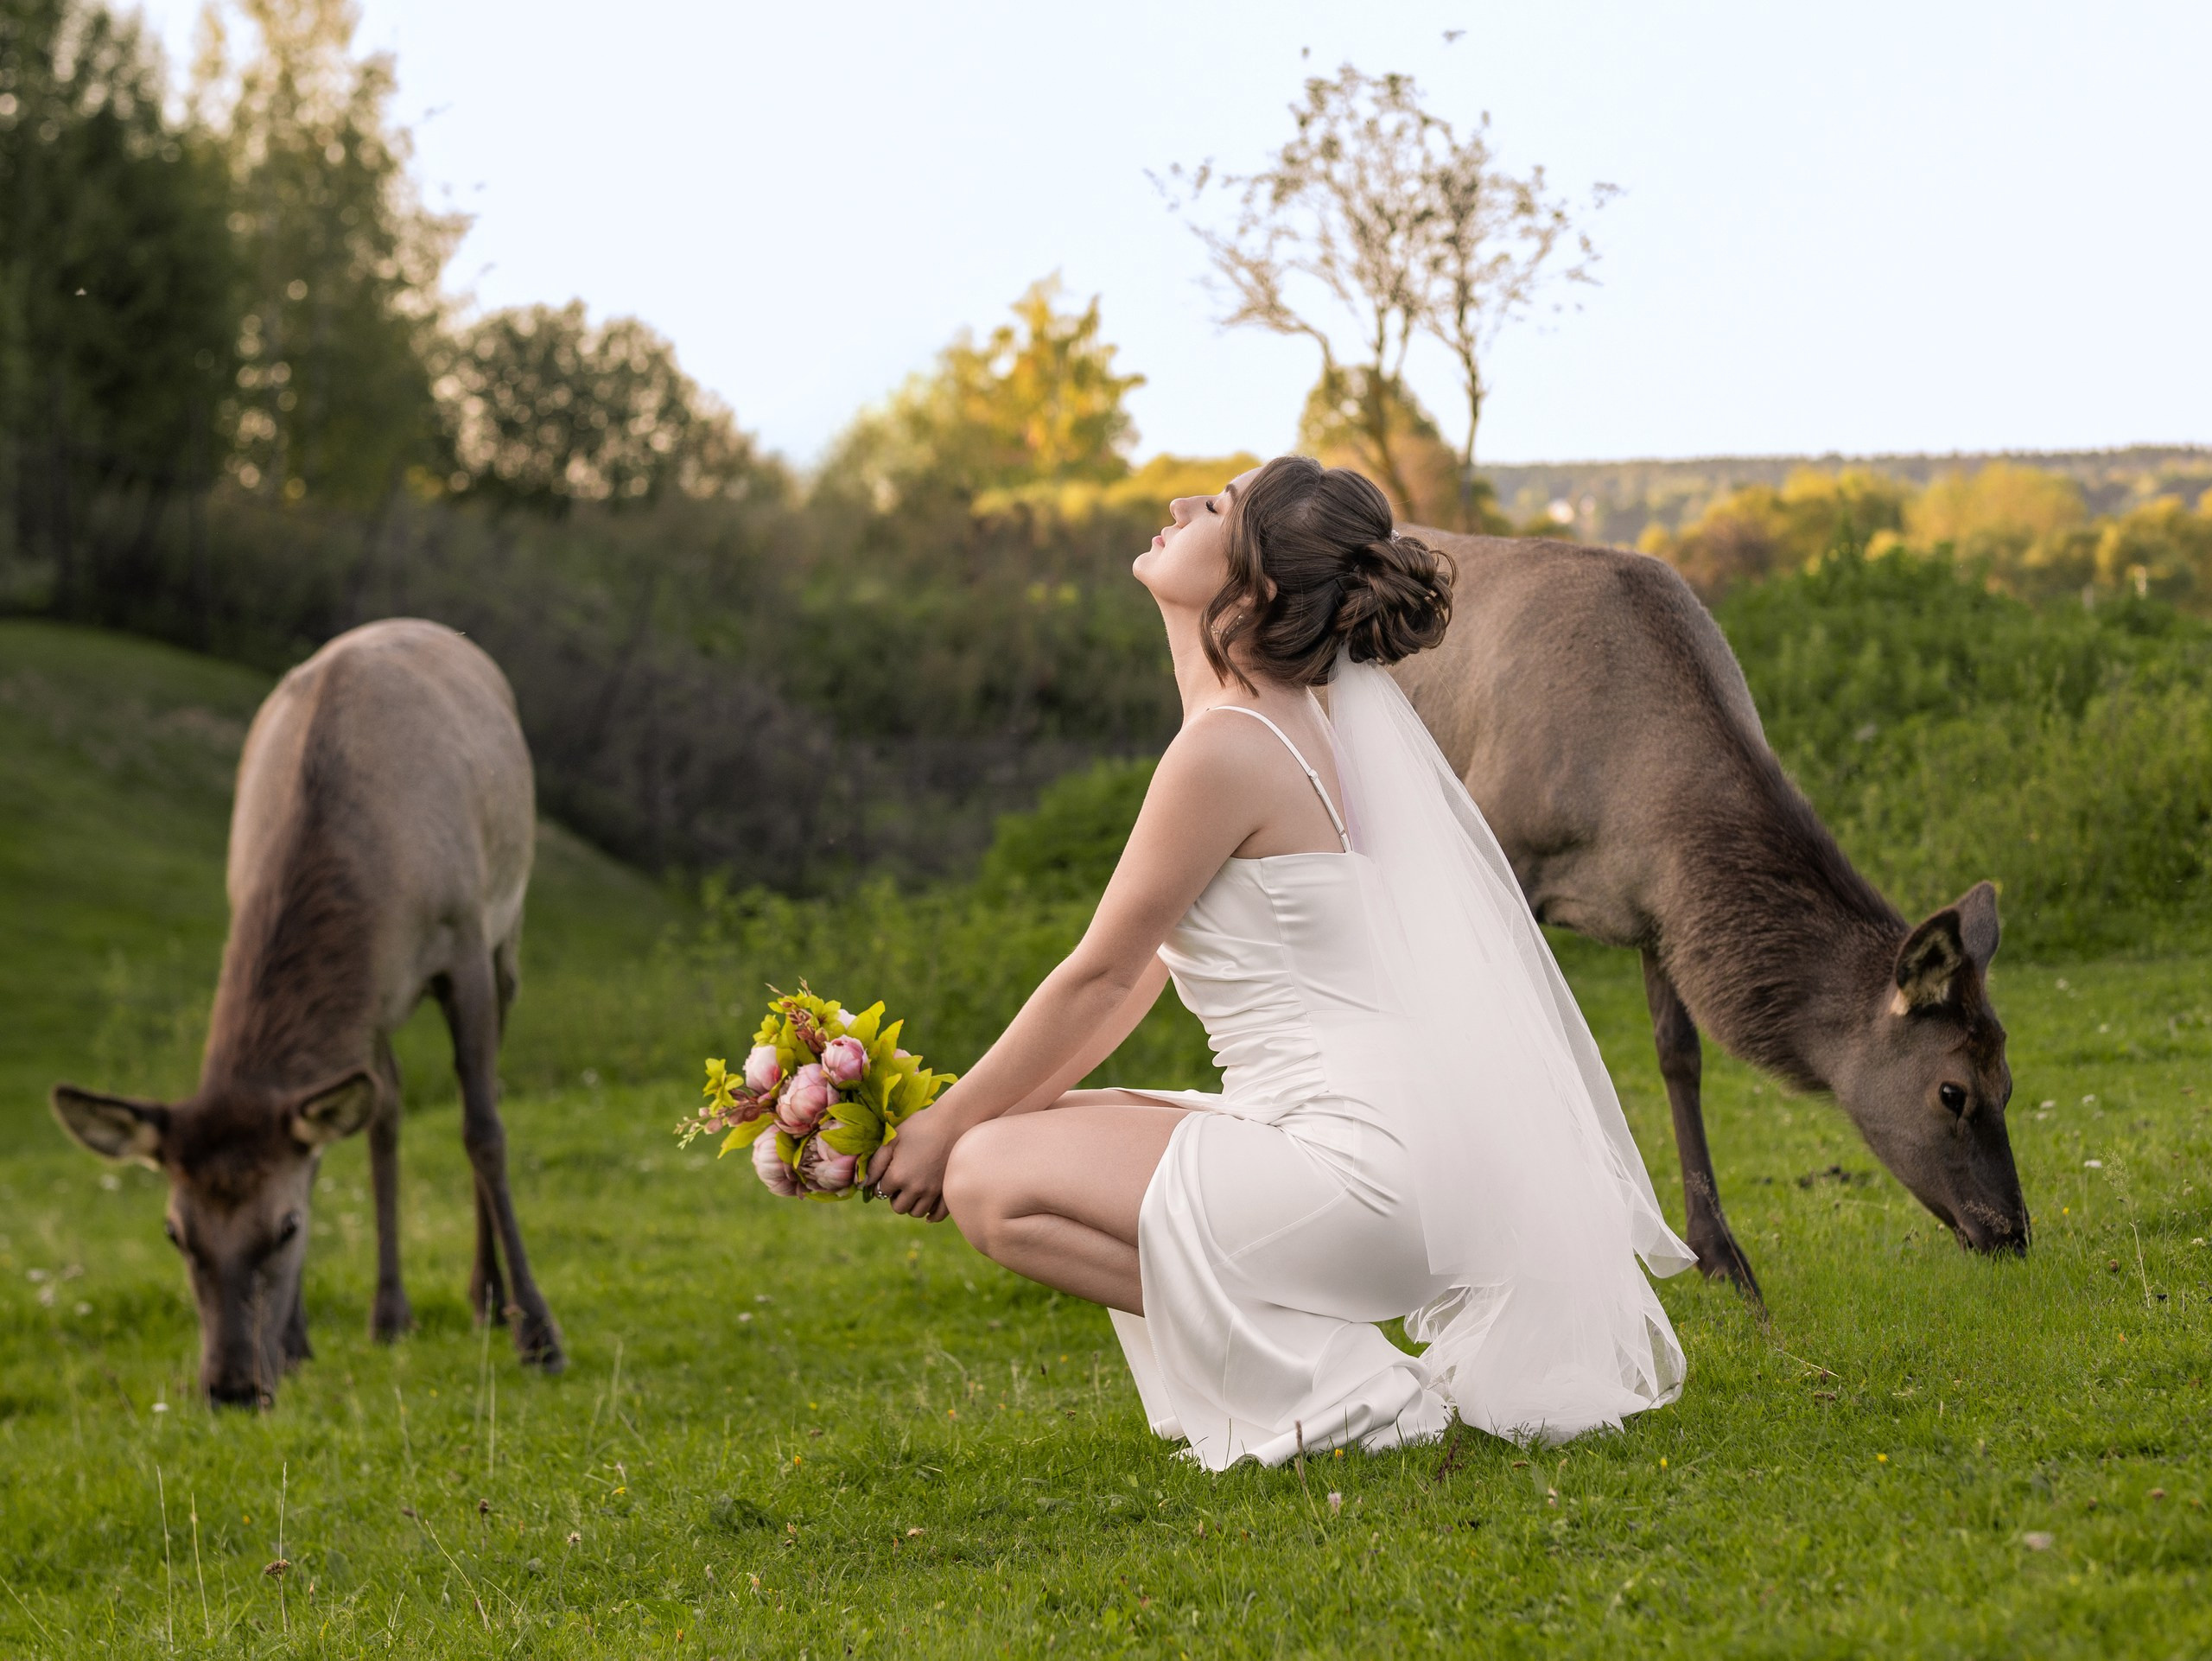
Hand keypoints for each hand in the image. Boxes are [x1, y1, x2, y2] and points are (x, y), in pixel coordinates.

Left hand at [867, 1106, 959, 1221]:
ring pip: (916, 1212)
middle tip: (900, 1182)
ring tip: (914, 1189)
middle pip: (898, 1207)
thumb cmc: (921, 1126)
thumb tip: (862, 1184)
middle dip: (895, 1197)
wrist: (955, 1121)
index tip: (888, 1173)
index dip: (882, 1182)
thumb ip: (875, 1163)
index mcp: (898, 1176)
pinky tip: (928, 1209)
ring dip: (911, 1204)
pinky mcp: (948, 1192)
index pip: (881, 1191)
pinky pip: (938, 1215)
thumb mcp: (893, 1139)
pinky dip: (931, 1215)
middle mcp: (915, 1189)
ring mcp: (933, 1192)